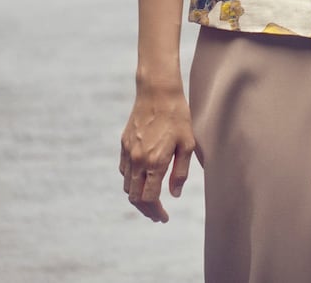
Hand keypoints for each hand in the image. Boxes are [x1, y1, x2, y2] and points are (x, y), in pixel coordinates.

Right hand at [119, 85, 195, 221]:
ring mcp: (128, 153)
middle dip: (146, 210)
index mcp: (154, 162)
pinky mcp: (123, 145)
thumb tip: (174, 194)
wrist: (158, 93)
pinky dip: (131, 181)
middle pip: (135, 197)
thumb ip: (180, 172)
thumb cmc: (179, 117)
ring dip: (137, 197)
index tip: (164, 218)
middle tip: (157, 215)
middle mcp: (137, 160)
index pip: (149, 198)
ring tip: (150, 201)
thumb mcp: (187, 144)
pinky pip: (124, 171)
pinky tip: (142, 180)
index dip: (156, 212)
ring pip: (127, 185)